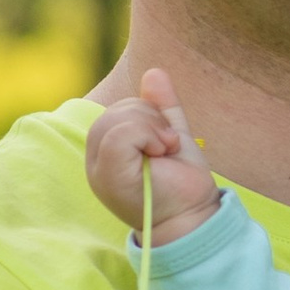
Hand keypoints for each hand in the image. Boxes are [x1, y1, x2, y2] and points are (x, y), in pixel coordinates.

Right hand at [85, 68, 220, 242]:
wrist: (194, 217)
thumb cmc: (182, 183)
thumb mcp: (171, 136)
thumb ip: (161, 108)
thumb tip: (154, 72)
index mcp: (106, 150)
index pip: (117, 109)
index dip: (146, 112)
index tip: (167, 139)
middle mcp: (96, 160)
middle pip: (116, 110)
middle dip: (152, 118)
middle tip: (169, 146)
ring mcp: (98, 169)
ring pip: (117, 119)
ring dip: (153, 128)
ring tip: (166, 152)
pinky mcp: (108, 176)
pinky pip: (119, 134)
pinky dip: (148, 135)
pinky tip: (161, 153)